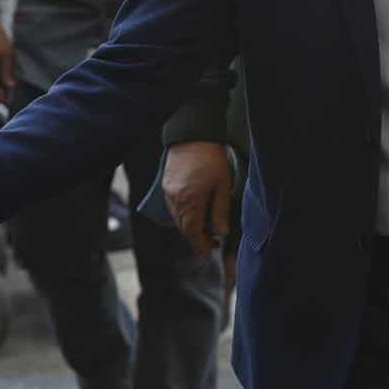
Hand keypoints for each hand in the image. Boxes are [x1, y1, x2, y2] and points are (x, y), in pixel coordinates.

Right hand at [162, 141, 232, 256]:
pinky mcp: (166, 185)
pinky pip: (173, 208)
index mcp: (190, 200)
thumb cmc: (211, 157)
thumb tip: (222, 232)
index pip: (192, 232)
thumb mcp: (222, 184)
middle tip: (212, 243)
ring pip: (177, 218)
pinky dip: (184, 215)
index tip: (208, 254)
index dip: (200, 245)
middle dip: (196, 238)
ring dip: (190, 227)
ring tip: (207, 229)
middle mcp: (175, 199)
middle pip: (183, 228)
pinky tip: (196, 214)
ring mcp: (168, 192)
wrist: (193, 134)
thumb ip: (220, 210)